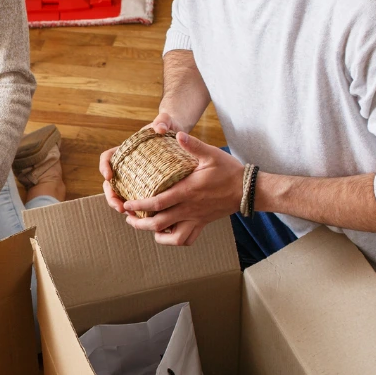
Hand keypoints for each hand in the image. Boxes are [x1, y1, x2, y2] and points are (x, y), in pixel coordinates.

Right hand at [100, 111, 182, 212]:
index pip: (107, 158)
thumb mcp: (166, 121)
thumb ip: (162, 121)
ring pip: (120, 194)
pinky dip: (137, 209)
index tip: (109, 176)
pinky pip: (136, 199)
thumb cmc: (168, 127)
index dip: (104, 167)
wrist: (179, 136)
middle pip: (110, 183)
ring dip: (121, 205)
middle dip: (111, 196)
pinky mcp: (144, 186)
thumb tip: (159, 129)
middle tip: (119, 206)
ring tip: (128, 214)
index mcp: (125, 151)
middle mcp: (126, 166)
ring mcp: (134, 177)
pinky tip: (145, 216)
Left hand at [121, 132, 243, 245]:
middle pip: (158, 224)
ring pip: (172, 237)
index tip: (127, 204)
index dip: (139, 206)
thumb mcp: (211, 154)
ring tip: (146, 227)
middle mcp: (189, 209)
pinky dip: (174, 240)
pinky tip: (167, 233)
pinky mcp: (202, 223)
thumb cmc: (229, 171)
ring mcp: (196, 219)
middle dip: (139, 223)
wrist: (248, 190)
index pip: (157, 203)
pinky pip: (187, 239)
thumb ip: (193, 145)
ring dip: (156, 235)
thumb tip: (178, 134)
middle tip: (128, 217)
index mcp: (187, 192)